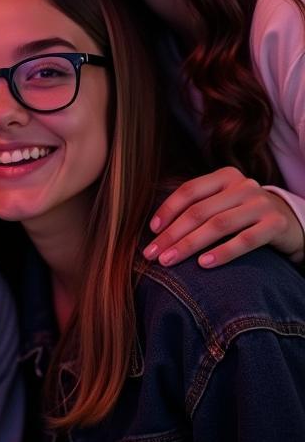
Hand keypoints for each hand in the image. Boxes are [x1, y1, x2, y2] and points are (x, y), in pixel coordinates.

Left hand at [143, 166, 304, 267]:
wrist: (290, 222)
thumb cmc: (244, 213)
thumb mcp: (224, 202)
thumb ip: (198, 207)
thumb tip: (158, 230)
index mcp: (224, 176)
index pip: (189, 191)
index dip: (168, 210)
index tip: (152, 231)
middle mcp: (243, 185)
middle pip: (199, 211)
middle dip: (172, 234)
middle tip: (152, 253)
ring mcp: (260, 204)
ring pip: (218, 225)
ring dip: (189, 245)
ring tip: (169, 260)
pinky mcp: (275, 225)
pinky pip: (245, 240)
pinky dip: (222, 253)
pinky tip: (203, 264)